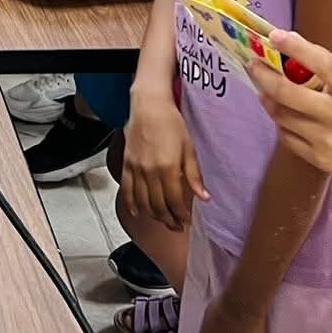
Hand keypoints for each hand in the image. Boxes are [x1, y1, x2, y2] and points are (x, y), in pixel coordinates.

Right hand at [121, 99, 208, 231]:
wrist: (148, 106)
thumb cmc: (170, 122)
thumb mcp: (189, 148)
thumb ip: (194, 175)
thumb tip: (204, 197)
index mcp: (168, 168)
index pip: (175, 201)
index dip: (182, 215)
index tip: (187, 222)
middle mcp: (150, 171)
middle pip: (159, 206)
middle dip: (169, 220)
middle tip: (177, 226)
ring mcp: (136, 169)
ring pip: (143, 202)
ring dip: (154, 215)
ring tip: (164, 220)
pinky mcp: (126, 164)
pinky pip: (127, 190)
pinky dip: (132, 204)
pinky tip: (138, 213)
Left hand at [250, 29, 331, 192]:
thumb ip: (329, 72)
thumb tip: (289, 49)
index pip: (321, 63)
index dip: (295, 47)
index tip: (274, 35)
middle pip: (288, 93)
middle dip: (263, 76)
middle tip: (253, 65)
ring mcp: (329, 141)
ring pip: (282, 115)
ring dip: (268, 99)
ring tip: (266, 89)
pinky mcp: (321, 160)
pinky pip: (287, 137)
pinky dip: (281, 122)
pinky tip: (284, 115)